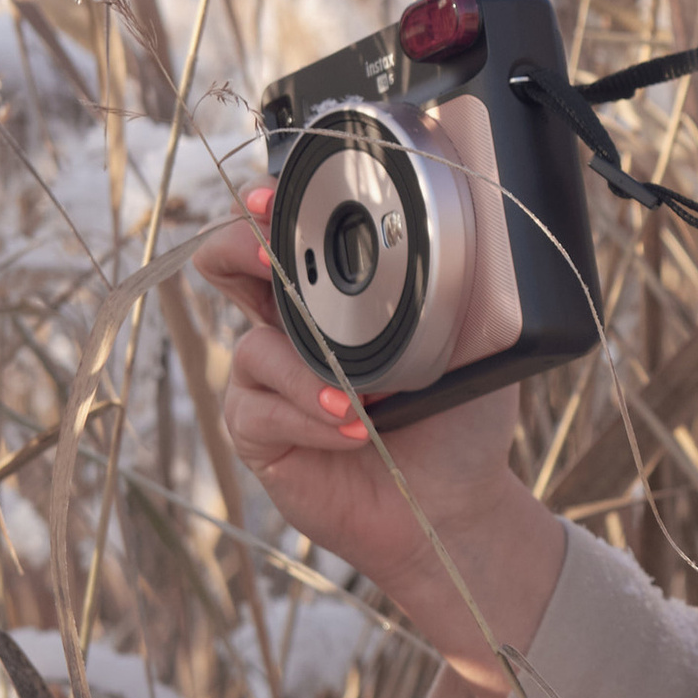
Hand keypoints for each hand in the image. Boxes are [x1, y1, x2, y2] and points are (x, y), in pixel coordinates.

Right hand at [192, 183, 564, 687]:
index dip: (267, 208)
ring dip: (306, 372)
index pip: (286, 233)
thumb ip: (455, 289)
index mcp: (335, 295)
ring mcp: (268, 380)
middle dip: (238, 250)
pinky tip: (352, 432)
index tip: (270, 197)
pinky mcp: (258, 433)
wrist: (454, 501)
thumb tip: (465, 232)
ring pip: (252, 347)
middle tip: (271, 261)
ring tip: (361, 402)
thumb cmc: (461, 417)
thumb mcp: (472, 343)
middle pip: (225, 263)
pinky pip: (258, 410)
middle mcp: (290, 327)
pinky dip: (307, 418)